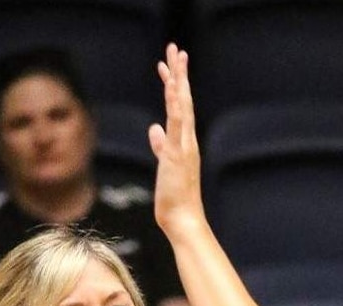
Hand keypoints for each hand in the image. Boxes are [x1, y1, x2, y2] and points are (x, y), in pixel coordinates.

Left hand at [149, 43, 205, 239]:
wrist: (184, 220)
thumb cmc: (175, 200)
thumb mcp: (164, 167)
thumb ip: (160, 147)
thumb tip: (154, 129)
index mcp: (184, 144)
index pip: (180, 110)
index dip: (174, 87)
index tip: (169, 67)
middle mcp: (187, 141)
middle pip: (184, 101)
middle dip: (180, 75)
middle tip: (177, 50)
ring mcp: (184, 146)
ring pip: (182, 107)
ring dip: (178, 81)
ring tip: (175, 58)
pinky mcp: (177, 154)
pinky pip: (178, 124)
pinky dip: (176, 105)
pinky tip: (173, 88)